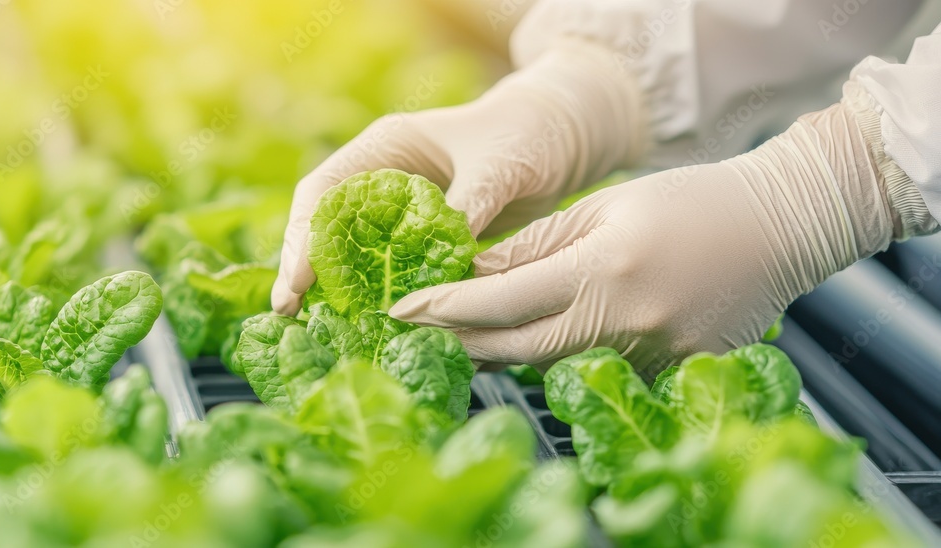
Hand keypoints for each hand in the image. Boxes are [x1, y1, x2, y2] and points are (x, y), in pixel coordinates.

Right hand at [271, 39, 646, 314]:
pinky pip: (389, 267)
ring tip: (321, 327)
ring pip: (351, 249)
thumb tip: (447, 252)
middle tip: (290, 313)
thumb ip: (470, 202)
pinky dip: (379, 293)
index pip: (325, 190)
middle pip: (324, 223)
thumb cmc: (529, 134)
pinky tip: (372, 323)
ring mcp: (399, 209)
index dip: (304, 235)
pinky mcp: (421, 236)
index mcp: (387, 146)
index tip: (298, 280)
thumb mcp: (500, 164)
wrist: (562, 137)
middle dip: (305, 267)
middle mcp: (383, 176)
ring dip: (335, 285)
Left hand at [389, 86, 911, 374]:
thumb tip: (468, 273)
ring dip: (506, 353)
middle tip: (416, 335)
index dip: (445, 310)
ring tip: (466, 336)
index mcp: (605, 269)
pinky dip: (567, 358)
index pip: (502, 302)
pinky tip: (549, 340)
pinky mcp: (676, 375)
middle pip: (518, 351)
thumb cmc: (689, 202)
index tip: (401, 312)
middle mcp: (628, 322)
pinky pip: (601, 375)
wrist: (780, 228)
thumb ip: (533, 247)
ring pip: (555, 366)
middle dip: (460, 345)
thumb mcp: (601, 210)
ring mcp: (656, 357)